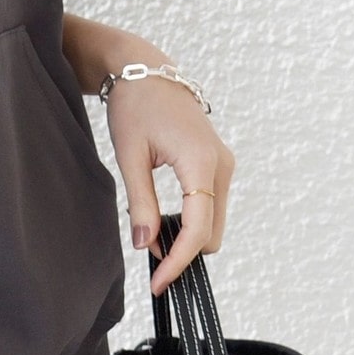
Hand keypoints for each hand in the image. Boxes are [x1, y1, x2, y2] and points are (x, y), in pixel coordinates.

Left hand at [104, 72, 234, 297]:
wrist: (146, 71)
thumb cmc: (135, 106)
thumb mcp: (130, 155)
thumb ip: (141, 202)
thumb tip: (146, 245)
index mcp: (201, 162)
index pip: (197, 228)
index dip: (178, 261)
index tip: (158, 283)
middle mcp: (222, 166)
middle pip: (211, 232)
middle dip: (182, 251)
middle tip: (146, 256)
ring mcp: (224, 165)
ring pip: (213, 222)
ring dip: (186, 236)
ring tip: (150, 233)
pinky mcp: (218, 165)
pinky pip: (211, 206)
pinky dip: (191, 220)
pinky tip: (163, 220)